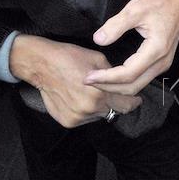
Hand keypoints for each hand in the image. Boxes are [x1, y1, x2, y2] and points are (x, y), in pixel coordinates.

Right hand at [9, 36, 141, 127]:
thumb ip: (112, 74)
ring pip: (98, 116)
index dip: (133, 102)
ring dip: (99, 107)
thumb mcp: (97, 59)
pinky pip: (85, 119)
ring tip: (89, 93)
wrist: (41, 64)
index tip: (136, 99)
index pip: (126, 105)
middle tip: (109, 92)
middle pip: (113, 111)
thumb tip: (121, 83)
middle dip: (114, 102)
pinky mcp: (68, 121)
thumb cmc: (68, 57)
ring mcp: (78, 117)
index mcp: (100, 94)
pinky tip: (78, 97)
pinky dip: (85, 111)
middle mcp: (90, 109)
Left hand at [83, 0, 178, 95]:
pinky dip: (125, 82)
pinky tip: (112, 75)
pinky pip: (141, 79)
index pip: (128, 74)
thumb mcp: (135, 9)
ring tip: (97, 80)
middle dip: (109, 87)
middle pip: (133, 86)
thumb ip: (116, 25)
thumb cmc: (160, 3)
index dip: (107, 78)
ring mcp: (163, 65)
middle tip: (88, 81)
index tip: (88, 77)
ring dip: (117, 87)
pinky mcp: (161, 63)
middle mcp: (161, 63)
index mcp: (155, 51)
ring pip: (138, 85)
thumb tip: (98, 40)